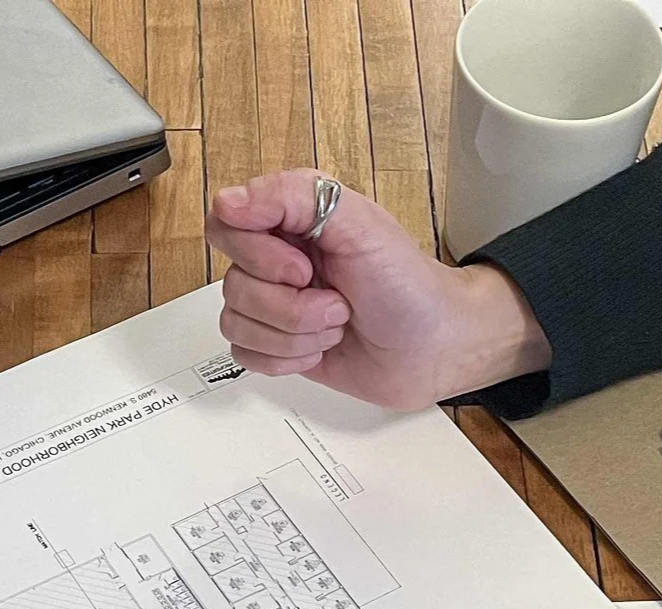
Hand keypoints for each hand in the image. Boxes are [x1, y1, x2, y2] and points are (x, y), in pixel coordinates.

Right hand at [209, 170, 550, 409]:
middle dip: (291, 305)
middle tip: (337, 302)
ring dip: (295, 334)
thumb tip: (228, 202)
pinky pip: (246, 355)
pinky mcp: (279, 346)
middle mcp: (279, 260)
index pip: (227, 225)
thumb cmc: (408, 286)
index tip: (304, 267)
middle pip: (234, 283)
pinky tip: (320, 349)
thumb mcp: (360, 223)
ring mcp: (277, 305)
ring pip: (237, 323)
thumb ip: (292, 197)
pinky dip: (286, 359)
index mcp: (293, 220)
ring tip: (337, 324)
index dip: (258, 255)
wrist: (434, 349)